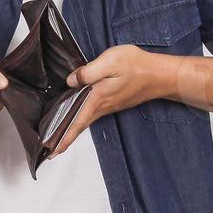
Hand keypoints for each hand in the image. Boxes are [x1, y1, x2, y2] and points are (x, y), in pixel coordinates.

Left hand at [49, 45, 168, 157]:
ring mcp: (110, 105)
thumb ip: (88, 72)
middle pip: (79, 126)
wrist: (162, 75)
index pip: (76, 122)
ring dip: (72, 129)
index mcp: (97, 99)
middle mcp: (103, 106)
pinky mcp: (115, 101)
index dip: (63, 136)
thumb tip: (71, 81)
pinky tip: (78, 116)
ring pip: (86, 120)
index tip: (50, 151)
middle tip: (50, 150)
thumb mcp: (110, 62)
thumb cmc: (137, 67)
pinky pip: (94, 113)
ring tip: (59, 135)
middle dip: (64, 138)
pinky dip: (82, 119)